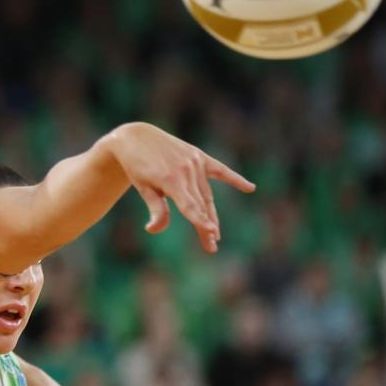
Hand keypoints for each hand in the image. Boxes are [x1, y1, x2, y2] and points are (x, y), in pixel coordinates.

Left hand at [108, 122, 254, 252]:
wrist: (136, 137)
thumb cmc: (136, 166)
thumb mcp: (142, 187)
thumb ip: (155, 208)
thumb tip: (153, 229)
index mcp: (170, 179)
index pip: (189, 206)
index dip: (200, 221)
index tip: (211, 233)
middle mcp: (186, 170)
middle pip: (200, 204)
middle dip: (206, 227)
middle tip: (211, 248)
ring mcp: (194, 161)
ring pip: (206, 194)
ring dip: (211, 214)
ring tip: (215, 233)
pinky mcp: (198, 155)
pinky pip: (220, 170)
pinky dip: (234, 179)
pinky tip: (250, 188)